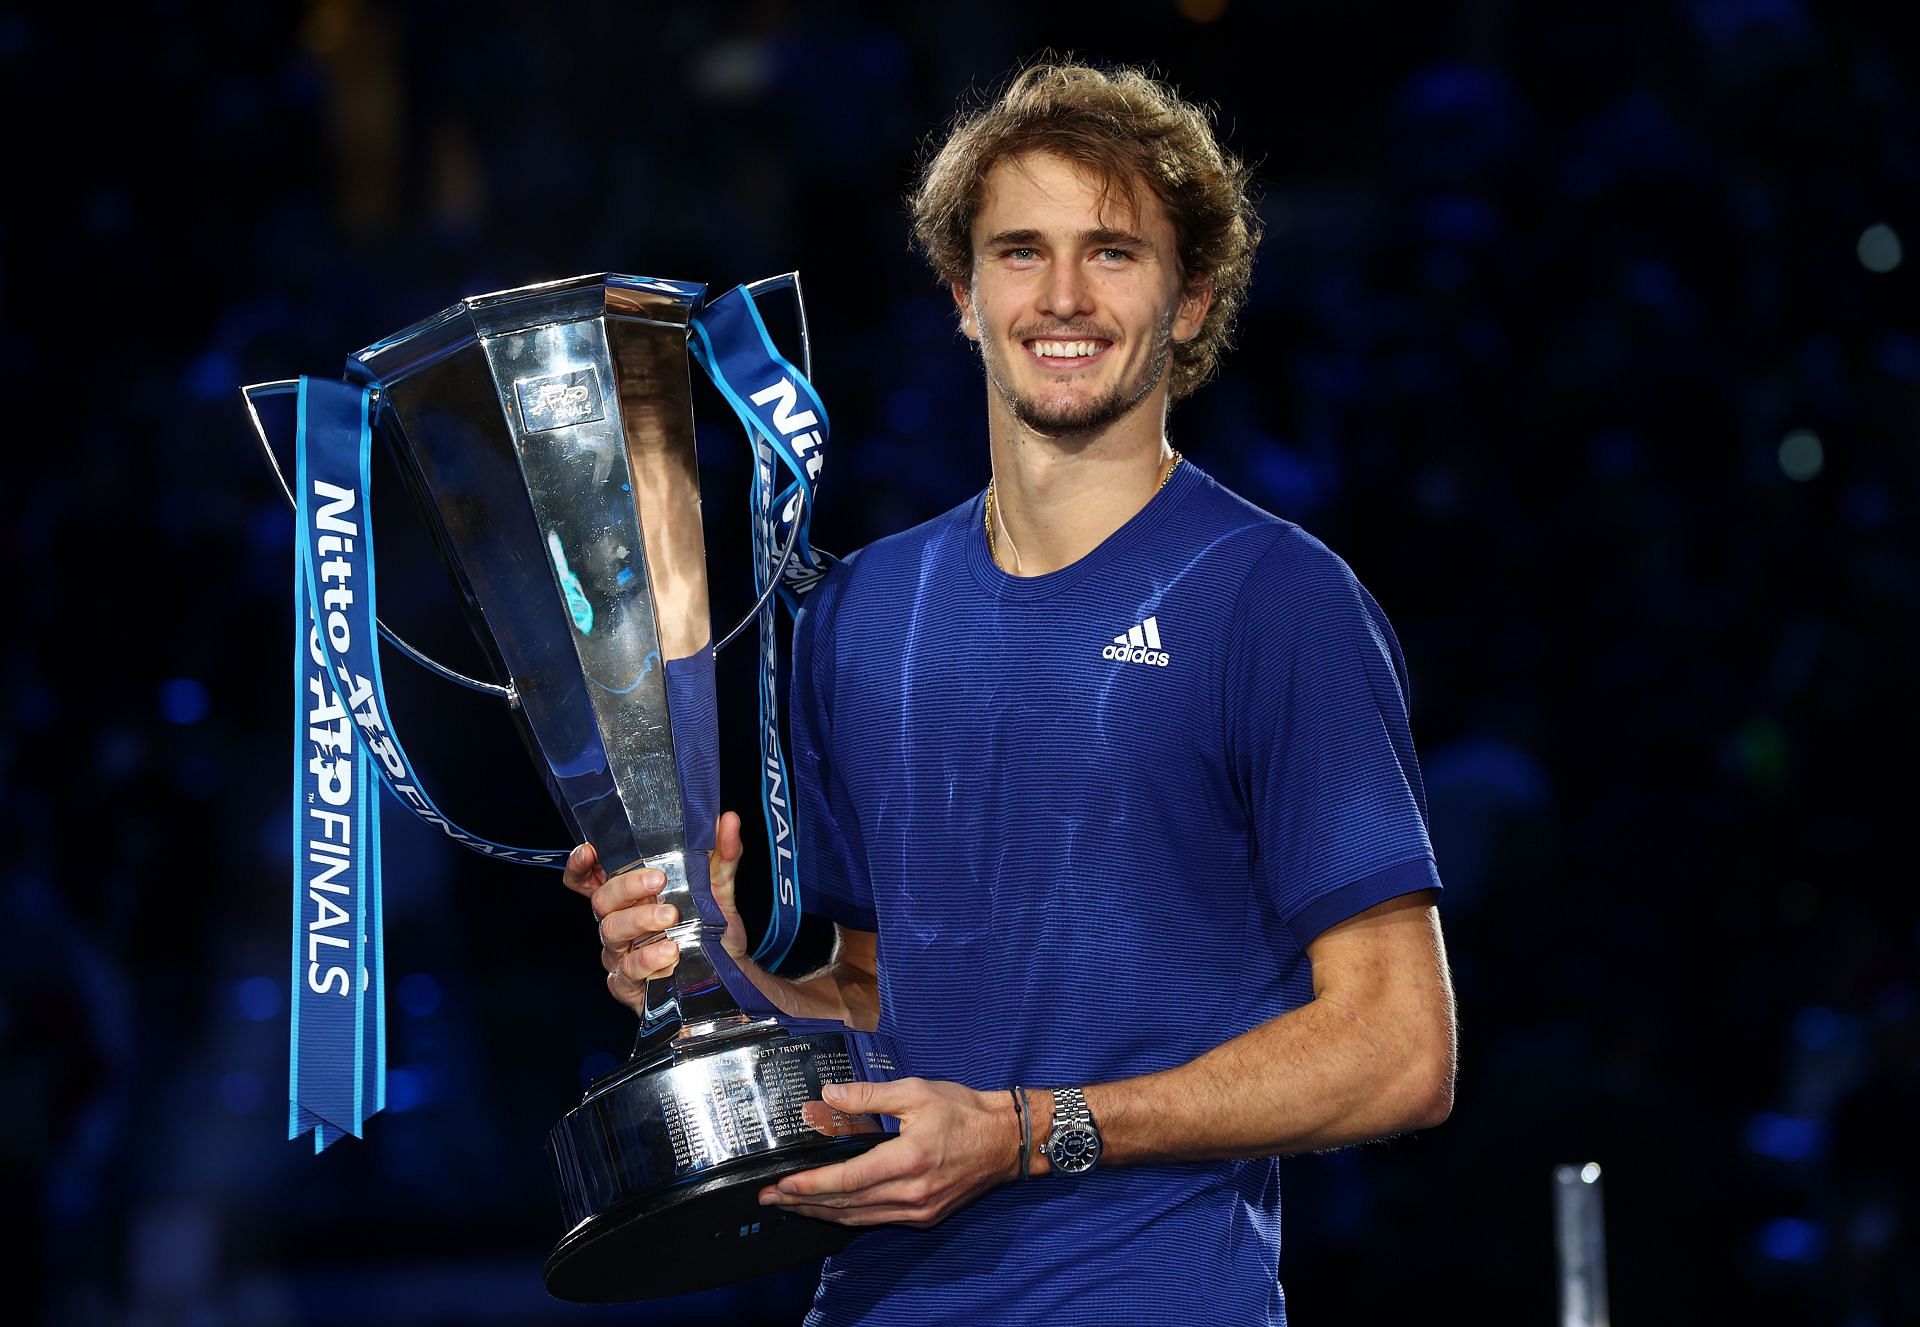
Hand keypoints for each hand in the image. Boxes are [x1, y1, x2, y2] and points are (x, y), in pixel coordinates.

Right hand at [561, 813, 750, 1013]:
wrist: (730, 970)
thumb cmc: (711, 927)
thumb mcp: (719, 886)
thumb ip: (721, 854)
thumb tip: (728, 820)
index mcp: (631, 896)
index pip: (590, 879)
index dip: (581, 866)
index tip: (590, 850)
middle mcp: (620, 921)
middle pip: (602, 901)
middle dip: (627, 886)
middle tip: (659, 880)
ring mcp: (621, 953)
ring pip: (611, 933)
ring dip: (639, 921)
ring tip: (671, 917)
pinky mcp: (630, 984)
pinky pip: (627, 972)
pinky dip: (647, 961)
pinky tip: (670, 954)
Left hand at [757, 1077, 1019, 1228]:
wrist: (1006, 1140)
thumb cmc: (963, 1111)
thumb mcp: (915, 1092)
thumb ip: (868, 1097)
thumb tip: (827, 1096)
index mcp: (908, 1160)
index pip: (847, 1179)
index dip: (809, 1185)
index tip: (781, 1184)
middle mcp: (911, 1193)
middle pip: (845, 1205)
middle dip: (803, 1203)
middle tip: (770, 1197)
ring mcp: (918, 1211)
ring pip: (857, 1219)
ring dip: (821, 1214)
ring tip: (790, 1205)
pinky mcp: (924, 1217)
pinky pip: (876, 1221)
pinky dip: (847, 1216)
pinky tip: (829, 1209)